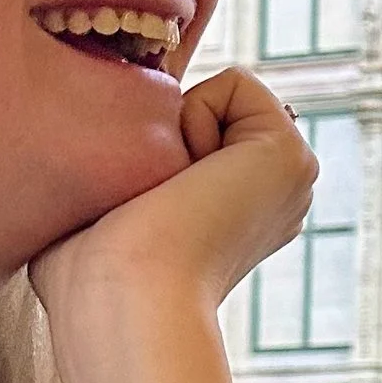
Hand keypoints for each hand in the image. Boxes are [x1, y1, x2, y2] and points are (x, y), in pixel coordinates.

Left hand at [31, 69, 317, 382]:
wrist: (124, 300)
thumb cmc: (89, 276)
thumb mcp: (95, 211)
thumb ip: (115, 168)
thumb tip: (107, 132)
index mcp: (235, 219)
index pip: (191, 137)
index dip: (152, 144)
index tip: (140, 205)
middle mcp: (271, 199)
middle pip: (205, 109)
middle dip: (166, 135)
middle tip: (155, 202)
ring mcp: (290, 178)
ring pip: (218, 94)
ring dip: (176, 131)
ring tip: (171, 194)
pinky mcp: (292, 154)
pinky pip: (236, 82)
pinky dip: (195, 118)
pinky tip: (190, 179)